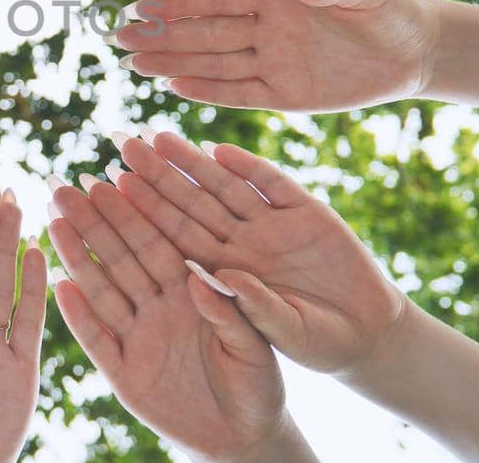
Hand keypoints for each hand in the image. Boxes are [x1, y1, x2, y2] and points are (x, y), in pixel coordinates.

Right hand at [45, 172, 301, 460]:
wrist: (243, 437)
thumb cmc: (258, 386)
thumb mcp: (255, 347)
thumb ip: (231, 311)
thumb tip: (200, 276)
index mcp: (194, 289)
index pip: (160, 241)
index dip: (137, 209)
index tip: (113, 175)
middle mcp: (161, 306)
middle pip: (122, 256)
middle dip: (95, 220)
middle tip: (64, 184)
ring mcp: (139, 337)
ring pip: (103, 289)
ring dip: (77, 256)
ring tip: (53, 221)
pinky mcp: (124, 373)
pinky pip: (98, 340)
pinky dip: (78, 316)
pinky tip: (58, 286)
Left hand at [106, 132, 407, 377]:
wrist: (367, 334)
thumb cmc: (315, 342)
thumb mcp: (281, 332)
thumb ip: (247, 308)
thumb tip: (207, 278)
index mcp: (224, 272)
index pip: (175, 237)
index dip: (145, 212)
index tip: (112, 187)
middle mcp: (240, 242)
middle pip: (190, 203)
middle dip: (157, 175)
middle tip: (122, 143)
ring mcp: (271, 224)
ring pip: (224, 186)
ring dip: (193, 161)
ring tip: (160, 136)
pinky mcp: (307, 211)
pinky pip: (273, 184)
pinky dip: (249, 166)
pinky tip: (220, 149)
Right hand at [114, 0, 438, 111]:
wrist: (414, 51)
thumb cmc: (391, 10)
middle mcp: (265, 24)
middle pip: (202, 25)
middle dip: (160, 27)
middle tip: (117, 28)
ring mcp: (272, 58)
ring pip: (211, 59)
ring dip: (171, 58)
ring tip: (130, 59)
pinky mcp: (285, 92)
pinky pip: (238, 91)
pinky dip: (207, 90)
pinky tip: (172, 86)